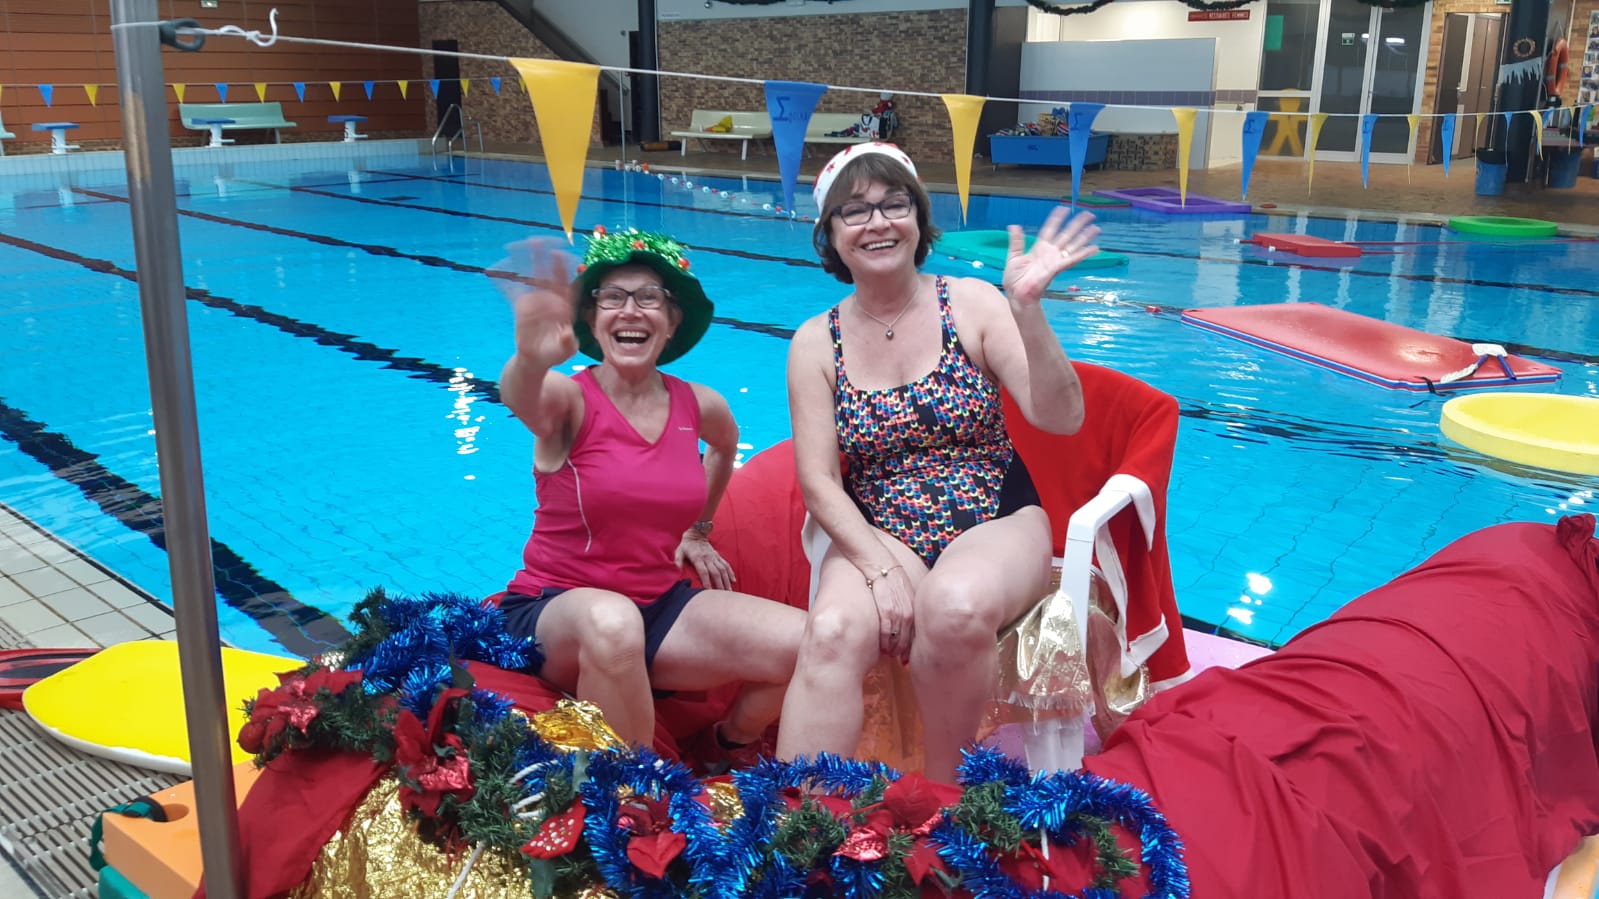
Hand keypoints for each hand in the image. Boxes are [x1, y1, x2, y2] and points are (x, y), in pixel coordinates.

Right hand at [493, 238, 577, 369]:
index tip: (561, 252)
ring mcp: (535, 302)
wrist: (537, 359)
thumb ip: (567, 342)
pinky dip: (504, 283)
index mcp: (565, 308)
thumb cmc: (555, 354)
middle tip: (537, 239)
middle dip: (543, 257)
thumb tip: (567, 334)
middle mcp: (550, 300)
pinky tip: (494, 272)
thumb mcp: (565, 351)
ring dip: (523, 263)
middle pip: (547, 275)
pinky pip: (512, 293)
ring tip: (514, 245)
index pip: (565, 284)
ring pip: (529, 279)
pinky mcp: (521, 307)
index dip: (563, 269)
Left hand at [676, 530, 735, 590]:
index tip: (708, 591)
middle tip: (722, 596)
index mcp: (698, 558)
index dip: (706, 581)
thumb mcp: (679, 551)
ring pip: (723, 570)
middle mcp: (708, 558)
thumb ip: (678, 560)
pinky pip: (726, 564)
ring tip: (729, 591)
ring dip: (726, 581)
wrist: (696, 533)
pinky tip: (733, 580)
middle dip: (719, 585)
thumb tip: (675, 570)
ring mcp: (714, 557)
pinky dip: (730, 572)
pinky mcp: (718, 556)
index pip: (703, 571)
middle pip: (715, 573)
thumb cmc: (686, 545)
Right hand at [867, 565, 913, 661]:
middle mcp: (908, 612)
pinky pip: (886, 633)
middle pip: (906, 640)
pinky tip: (882, 648)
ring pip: (896, 639)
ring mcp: (897, 613)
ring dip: (892, 649)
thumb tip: (904, 622)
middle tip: (898, 659)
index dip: (910, 648)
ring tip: (888, 654)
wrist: (878, 563)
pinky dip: (884, 642)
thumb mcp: (904, 591)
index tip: (907, 658)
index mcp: (912, 608)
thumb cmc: (889, 577)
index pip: (914, 634)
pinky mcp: (886, 611)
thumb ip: (906, 607)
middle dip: (902, 652)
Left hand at [1002, 207, 1099, 306]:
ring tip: (1096, 228)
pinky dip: (1083, 254)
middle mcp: (1050, 252)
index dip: (1057, 219)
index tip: (1064, 208)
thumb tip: (1013, 225)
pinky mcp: (1057, 269)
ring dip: (1085, 237)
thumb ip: (1016, 241)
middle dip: (1077, 224)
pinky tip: (1095, 248)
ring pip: (1073, 245)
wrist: (1017, 295)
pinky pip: (1072, 259)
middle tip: (1089, 214)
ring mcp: (1055, 260)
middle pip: (1066, 234)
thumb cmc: (1015, 279)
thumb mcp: (1013, 256)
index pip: (1050, 229)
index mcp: (1039, 248)